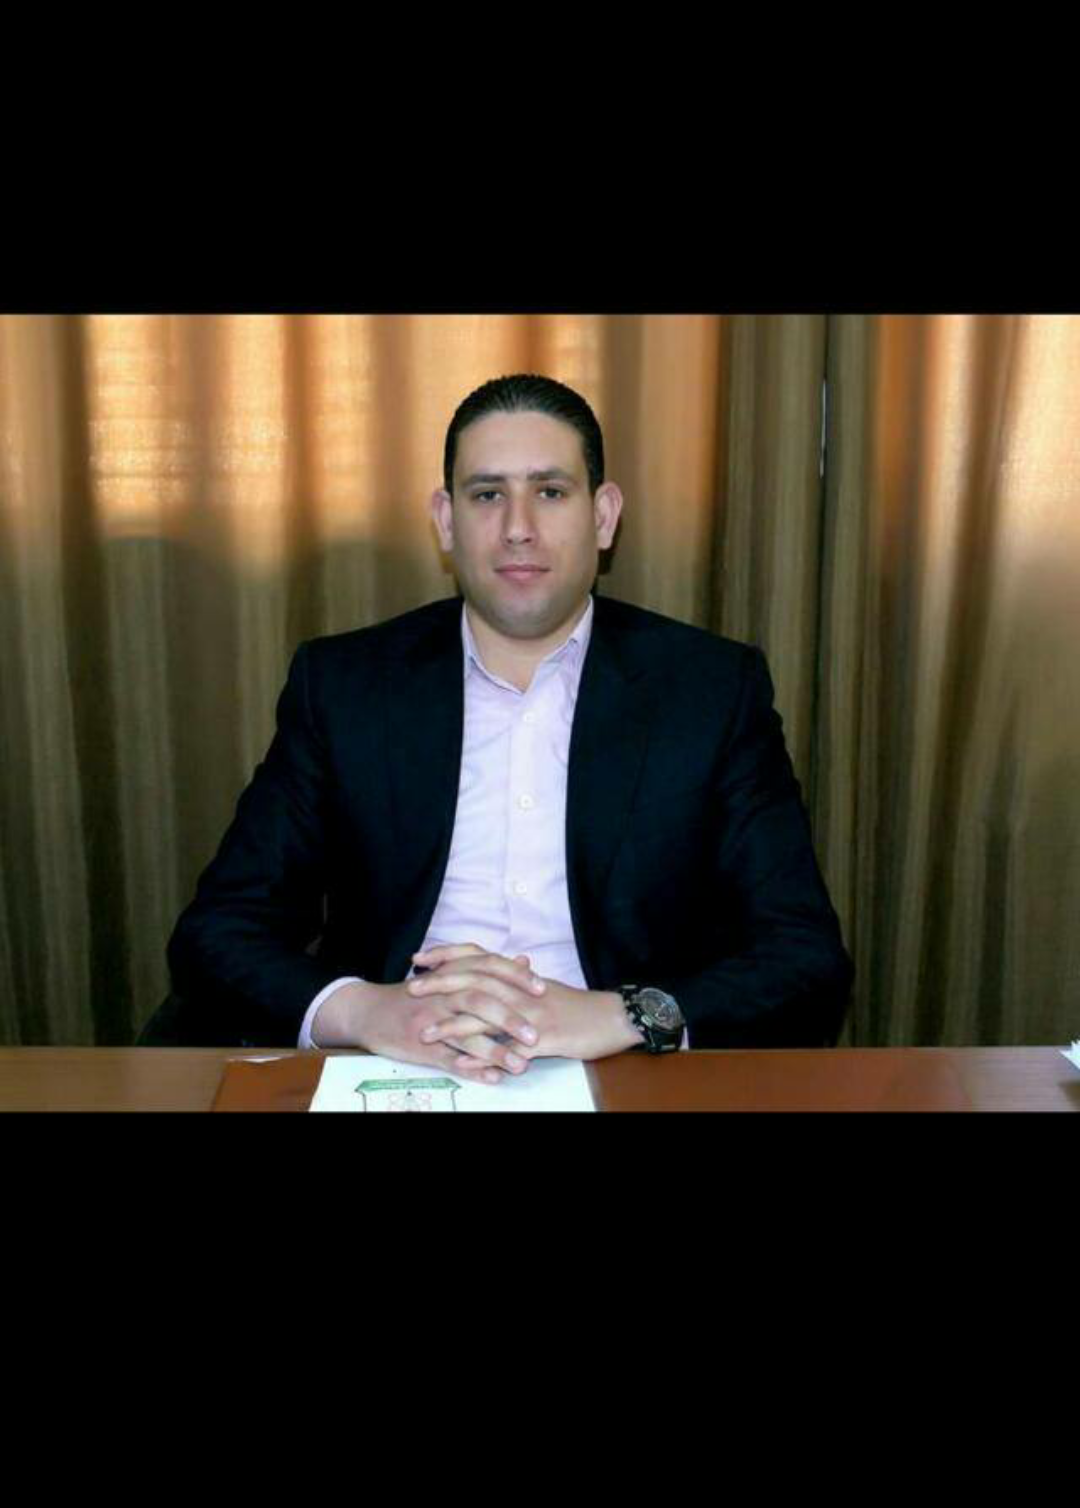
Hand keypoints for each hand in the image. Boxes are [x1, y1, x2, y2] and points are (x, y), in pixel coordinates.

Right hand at [310, 976, 527, 1086]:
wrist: (369, 1011)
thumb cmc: (416, 994)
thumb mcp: (449, 974)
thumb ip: (488, 969)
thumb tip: (524, 961)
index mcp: (452, 973)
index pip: (489, 969)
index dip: (516, 979)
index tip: (543, 989)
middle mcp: (442, 994)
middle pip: (480, 1001)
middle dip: (510, 1019)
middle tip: (536, 1035)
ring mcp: (431, 1021)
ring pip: (465, 1034)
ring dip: (494, 1051)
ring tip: (520, 1065)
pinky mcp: (420, 1046)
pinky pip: (448, 1058)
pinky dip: (471, 1069)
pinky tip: (491, 1078)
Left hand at [410, 944, 641, 1062]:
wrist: (612, 1018)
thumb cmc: (577, 1005)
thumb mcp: (543, 987)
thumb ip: (518, 978)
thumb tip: (503, 967)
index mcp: (519, 977)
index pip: (477, 957)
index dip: (448, 955)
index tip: (420, 957)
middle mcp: (521, 991)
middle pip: (474, 981)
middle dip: (440, 985)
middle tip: (412, 989)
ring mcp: (531, 1015)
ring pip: (485, 1016)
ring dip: (452, 1025)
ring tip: (425, 1033)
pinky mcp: (543, 1040)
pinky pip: (508, 1048)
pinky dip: (483, 1056)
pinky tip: (463, 1063)